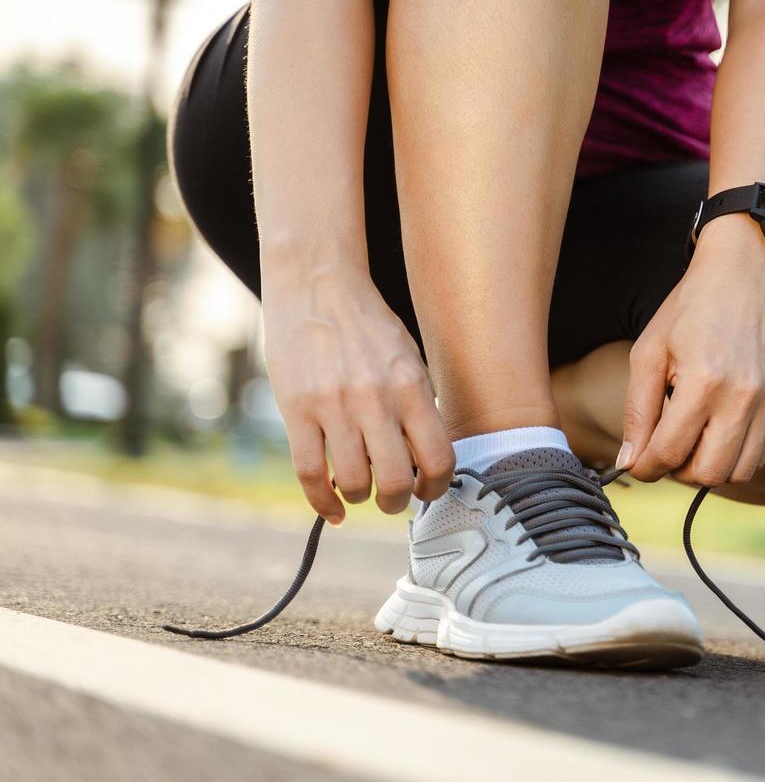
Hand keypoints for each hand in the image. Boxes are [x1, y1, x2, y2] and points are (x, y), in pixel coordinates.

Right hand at [262, 268, 453, 522]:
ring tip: (361, 491)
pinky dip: (322, 502)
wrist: (317, 285)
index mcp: (412, 386)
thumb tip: (426, 463)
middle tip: (393, 498)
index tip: (427, 489)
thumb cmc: (368, 327)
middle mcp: (376, 398)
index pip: (438, 458)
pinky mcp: (296, 409)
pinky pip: (309, 474)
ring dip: (360, 497)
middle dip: (397, 502)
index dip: (436, 486)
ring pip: (354, 483)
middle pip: (396, 481)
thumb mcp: (408, 358)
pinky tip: (333, 509)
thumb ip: (418, 406)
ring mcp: (334, 405)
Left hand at [619, 215, 764, 486]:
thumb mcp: (649, 351)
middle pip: (707, 474)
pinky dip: (734, 458)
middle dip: (677, 471)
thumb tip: (629, 460)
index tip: (636, 461)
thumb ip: (637, 410)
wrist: (747, 271)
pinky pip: (760, 455)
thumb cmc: (692, 306)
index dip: (645, 466)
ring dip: (708, 468)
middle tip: (663, 448)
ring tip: (691, 440)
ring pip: (738, 473)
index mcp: (704, 381)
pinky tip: (715, 434)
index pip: (670, 452)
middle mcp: (742, 397)